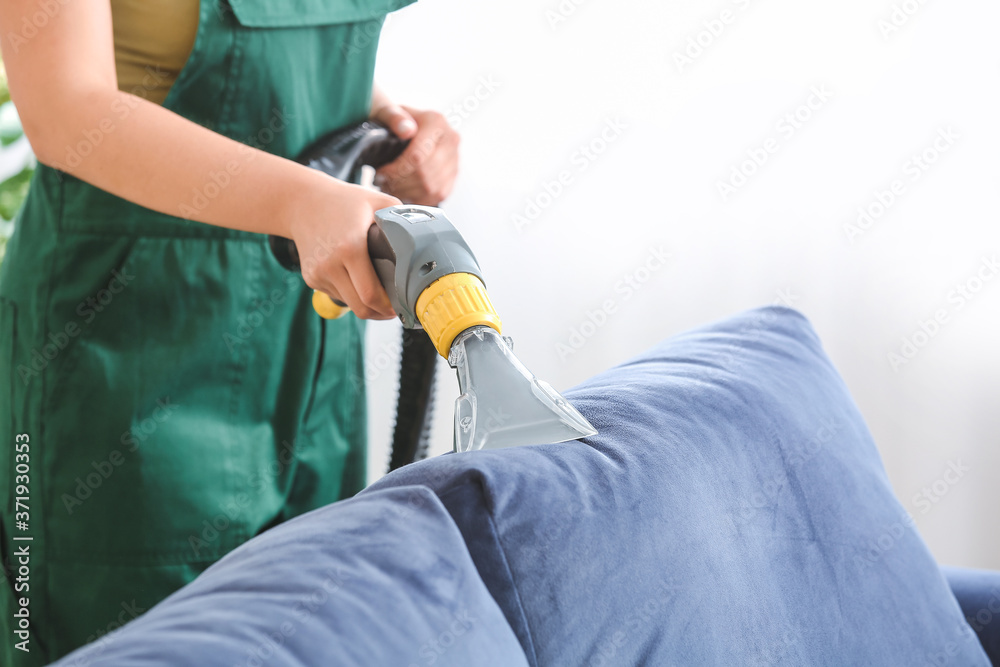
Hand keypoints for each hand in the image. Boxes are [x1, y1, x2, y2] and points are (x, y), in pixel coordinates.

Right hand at [286, 178, 400, 319]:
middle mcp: (331, 264)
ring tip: (378, 292)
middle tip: (394, 308)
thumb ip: (402, 217)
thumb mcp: (377, 201)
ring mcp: (318, 273)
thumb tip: (425, 235)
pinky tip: (357, 279)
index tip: (401, 307)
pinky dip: (350, 293)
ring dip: (365, 304)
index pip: (370, 295)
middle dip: (380, 313)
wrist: (302, 202)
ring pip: (349, 303)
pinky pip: (337, 295)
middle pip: (361, 307)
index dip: (388, 308)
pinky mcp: (311, 278)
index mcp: (350, 248)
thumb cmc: (344, 201)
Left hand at [370, 104, 459, 204]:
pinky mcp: (453, 175)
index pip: (418, 156)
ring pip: (431, 188)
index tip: (380, 173)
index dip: (396, 170)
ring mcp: (455, 159)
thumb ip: (393, 117)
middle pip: (425, 174)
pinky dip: (417, 198)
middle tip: (382, 182)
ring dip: (407, 192)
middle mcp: (450, 140)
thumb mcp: (387, 110)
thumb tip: (406, 130)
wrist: (406, 124)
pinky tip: (403, 191)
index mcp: (437, 122)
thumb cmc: (394, 119)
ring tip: (391, 186)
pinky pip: (437, 195)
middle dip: (400, 183)